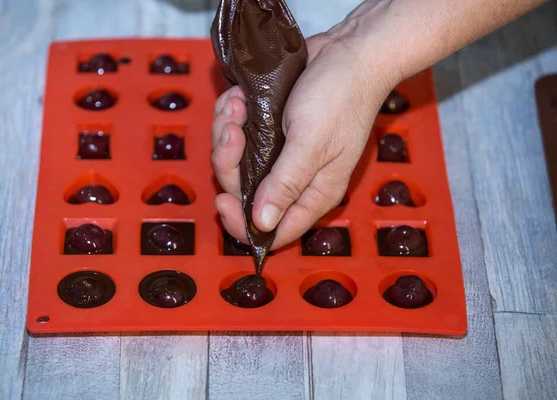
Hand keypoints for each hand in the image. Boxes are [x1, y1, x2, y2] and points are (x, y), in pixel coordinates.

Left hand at [211, 21, 396, 249]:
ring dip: (226, 133)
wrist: (348, 51)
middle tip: (233, 130)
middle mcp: (293, 180)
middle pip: (244, 192)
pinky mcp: (268, 132)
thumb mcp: (312, 143)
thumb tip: (261, 225)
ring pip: (235, 162)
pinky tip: (238, 98)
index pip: (273, 231)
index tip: (223, 200)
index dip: (243, 224)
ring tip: (236, 106)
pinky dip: (230, 117)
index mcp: (312, 193)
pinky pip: (236, 135)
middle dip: (229, 162)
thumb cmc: (340, 97)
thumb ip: (286, 184)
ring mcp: (279, 155)